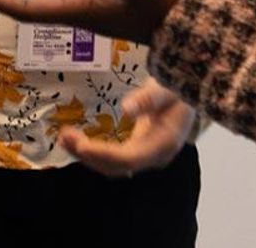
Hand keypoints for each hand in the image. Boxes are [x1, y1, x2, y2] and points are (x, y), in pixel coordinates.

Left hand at [61, 78, 194, 176]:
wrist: (191, 93)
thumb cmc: (180, 88)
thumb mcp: (168, 88)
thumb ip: (149, 98)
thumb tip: (126, 108)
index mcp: (164, 143)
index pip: (129, 157)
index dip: (103, 153)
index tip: (79, 143)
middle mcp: (155, 156)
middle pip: (118, 166)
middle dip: (89, 155)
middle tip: (64, 137)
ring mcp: (147, 156)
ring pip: (114, 165)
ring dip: (88, 155)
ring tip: (64, 138)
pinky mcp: (139, 150)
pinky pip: (115, 158)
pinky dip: (95, 151)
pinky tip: (78, 141)